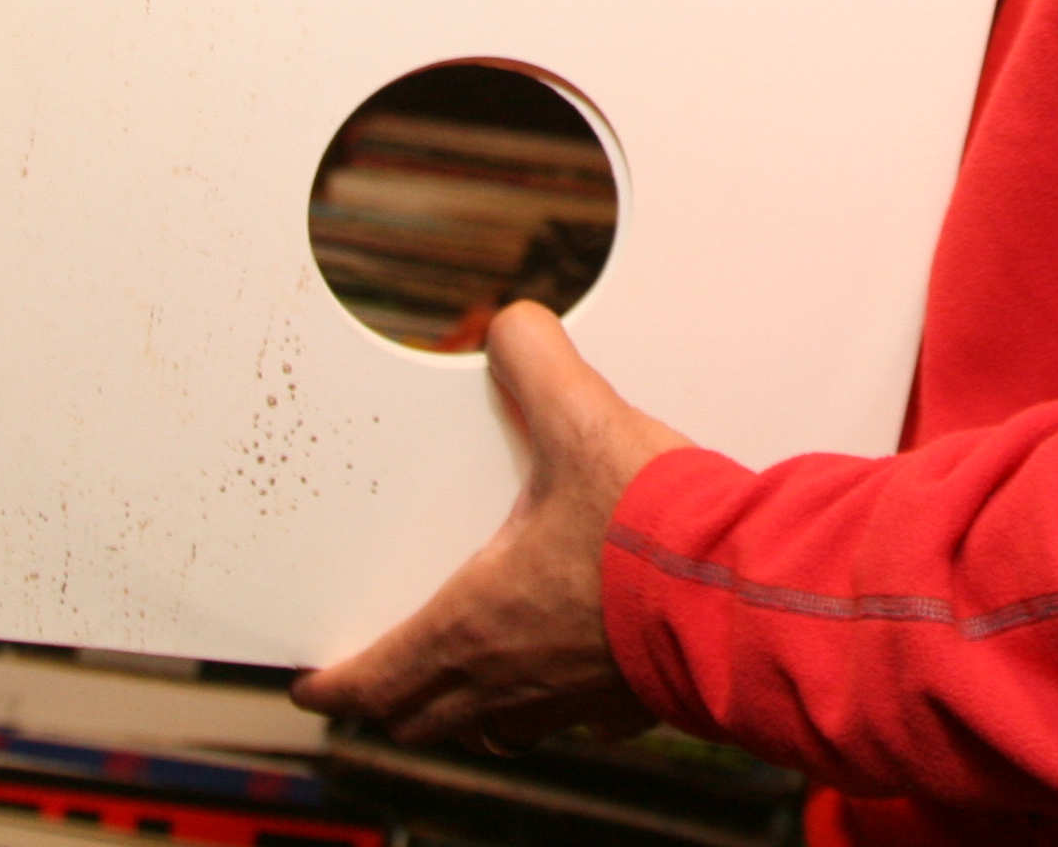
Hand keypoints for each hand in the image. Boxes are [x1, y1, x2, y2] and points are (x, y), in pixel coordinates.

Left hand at [292, 301, 687, 749]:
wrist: (746, 594)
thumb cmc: (656, 532)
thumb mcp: (583, 421)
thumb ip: (536, 362)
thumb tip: (510, 328)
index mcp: (476, 622)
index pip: (372, 682)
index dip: (331, 685)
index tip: (310, 684)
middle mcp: (511, 679)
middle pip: (419, 717)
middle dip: (387, 698)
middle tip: (373, 678)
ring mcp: (570, 702)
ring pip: (488, 730)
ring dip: (461, 709)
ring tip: (460, 678)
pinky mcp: (628, 704)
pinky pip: (565, 722)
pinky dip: (544, 706)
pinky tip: (564, 670)